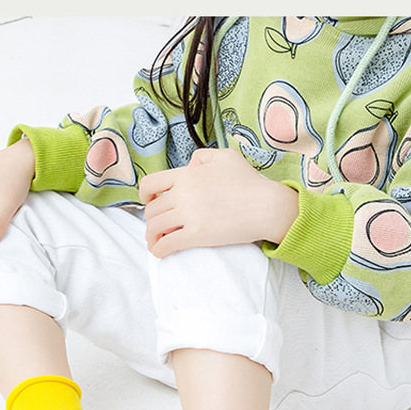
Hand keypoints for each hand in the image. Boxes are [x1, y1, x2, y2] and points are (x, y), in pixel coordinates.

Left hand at [139, 147, 298, 256]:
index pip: (151, 184)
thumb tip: (189, 166)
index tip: (148, 201)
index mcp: (187, 174)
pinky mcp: (196, 235)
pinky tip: (160, 252)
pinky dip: (159, 249)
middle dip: (152, 218)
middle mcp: (183, 193)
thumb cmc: (249, 182)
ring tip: (156, 241)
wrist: (266, 206)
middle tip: (158, 226)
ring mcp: (188, 214)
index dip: (145, 195)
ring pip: (155, 227)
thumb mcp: (225, 157)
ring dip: (151, 236)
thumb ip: (202, 157)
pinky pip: (167, 244)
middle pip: (152, 209)